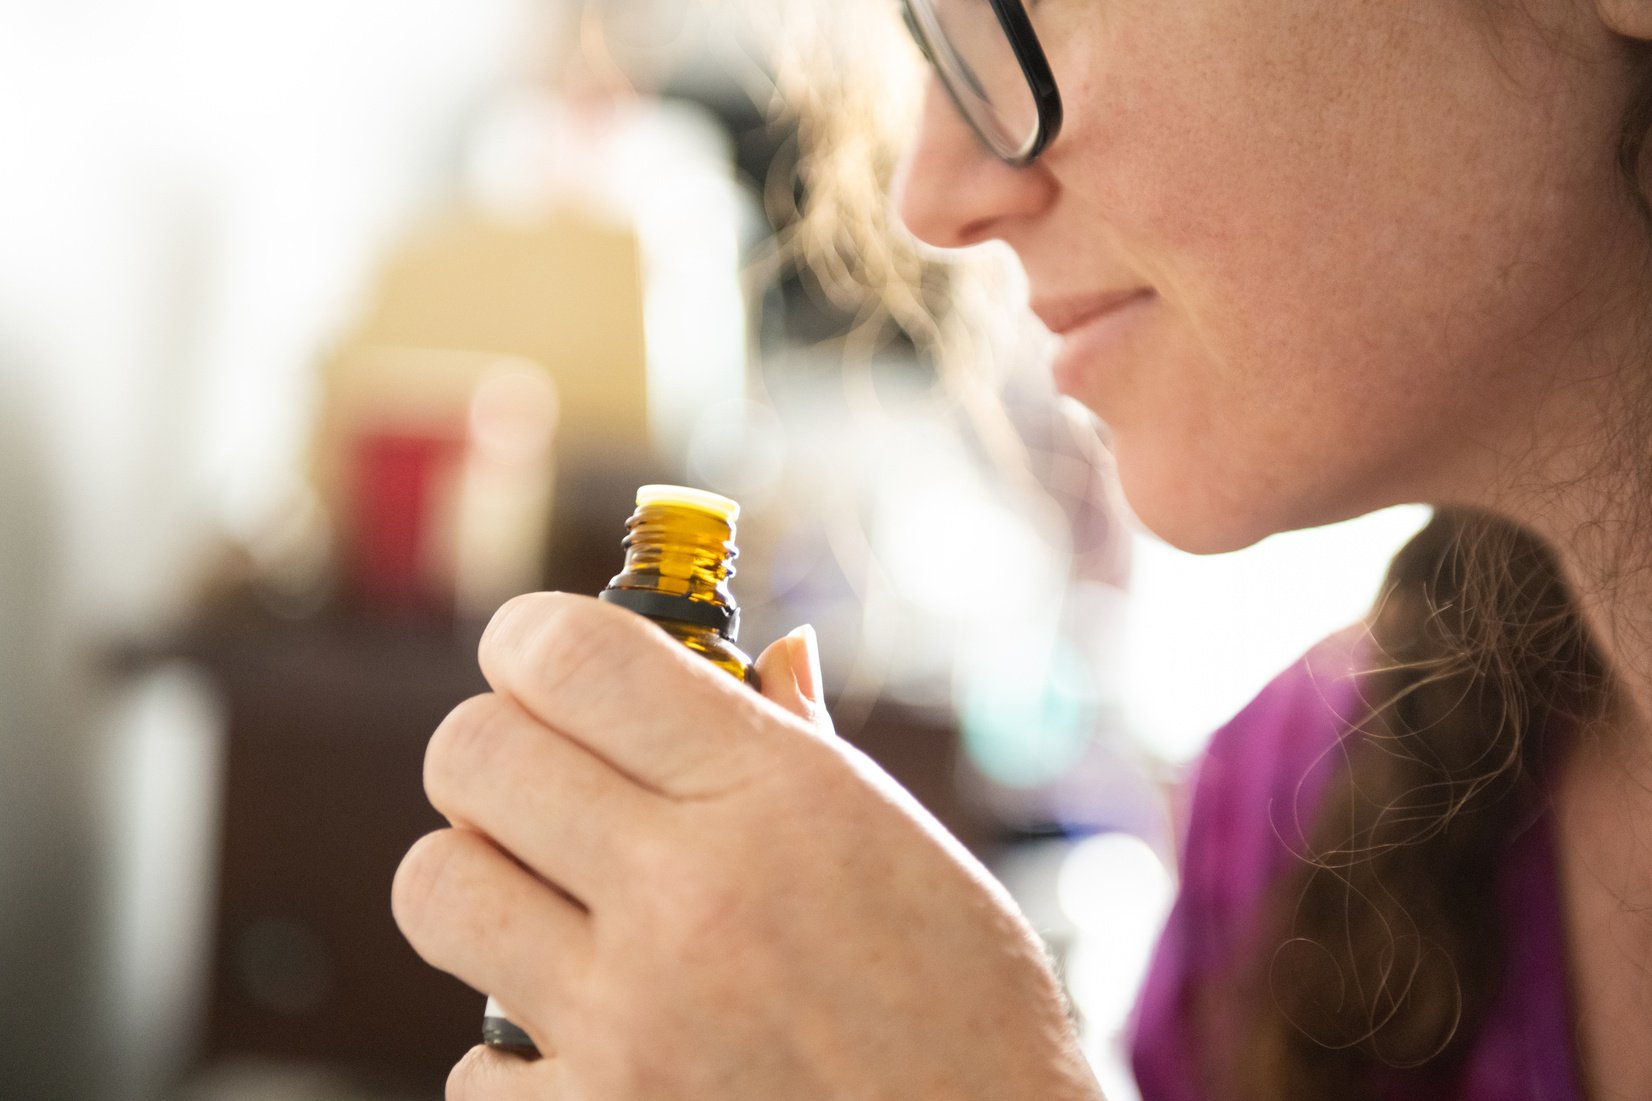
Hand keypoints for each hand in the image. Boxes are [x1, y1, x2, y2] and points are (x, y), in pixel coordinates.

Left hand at [393, 592, 1101, 1099]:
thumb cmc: (970, 1013)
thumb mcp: (911, 848)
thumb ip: (807, 743)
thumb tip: (770, 651)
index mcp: (774, 795)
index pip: (571, 654)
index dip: (529, 639)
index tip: (537, 661)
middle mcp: (689, 895)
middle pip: (472, 754)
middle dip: (489, 752)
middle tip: (541, 783)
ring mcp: (630, 1024)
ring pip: (433, 889)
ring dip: (477, 883)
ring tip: (546, 906)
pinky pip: (469, 1064)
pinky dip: (514, 1054)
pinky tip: (593, 1045)